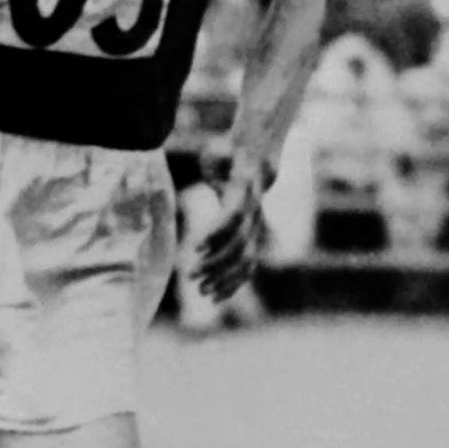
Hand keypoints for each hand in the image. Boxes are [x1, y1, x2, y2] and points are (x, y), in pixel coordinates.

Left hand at [185, 161, 265, 301]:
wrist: (258, 158)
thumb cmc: (228, 152)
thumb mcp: (218, 151)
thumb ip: (217, 161)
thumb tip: (215, 173)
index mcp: (244, 189)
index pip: (233, 216)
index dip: (217, 233)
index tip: (196, 248)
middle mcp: (255, 212)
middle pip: (239, 244)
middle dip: (216, 263)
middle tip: (191, 275)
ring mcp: (257, 227)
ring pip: (247, 259)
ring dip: (225, 277)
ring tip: (202, 291)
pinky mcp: (254, 236)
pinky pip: (248, 264)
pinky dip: (234, 282)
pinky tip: (216, 296)